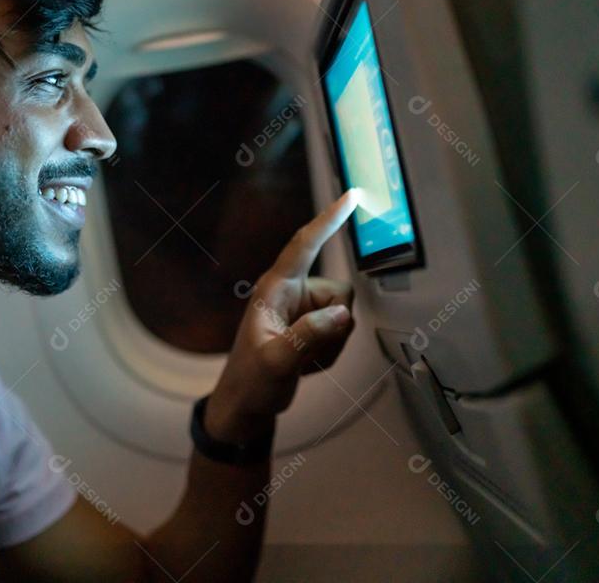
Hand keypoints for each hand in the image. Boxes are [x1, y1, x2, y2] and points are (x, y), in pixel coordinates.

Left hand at [204, 189, 359, 443]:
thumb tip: (342, 313)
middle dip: (334, 326)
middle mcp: (290, 291)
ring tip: (302, 360)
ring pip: (344, 314)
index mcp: (275, 288)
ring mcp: (302, 309)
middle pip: (339, 292)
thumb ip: (308, 336)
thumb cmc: (251, 381)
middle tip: (307, 354)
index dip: (329, 218)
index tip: (353, 195)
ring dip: (331, 343)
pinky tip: (306, 363)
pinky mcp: (310, 324)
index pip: (305, 244)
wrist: (245, 404)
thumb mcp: (276, 362)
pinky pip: (340, 331)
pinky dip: (330, 351)